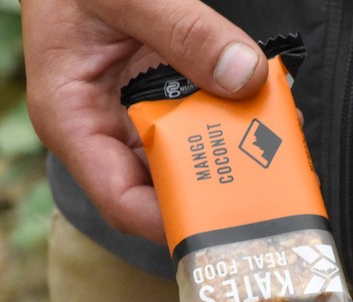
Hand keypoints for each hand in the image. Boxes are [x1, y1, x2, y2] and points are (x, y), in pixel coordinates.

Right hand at [21, 0, 266, 239]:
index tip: (229, 222)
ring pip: (188, 155)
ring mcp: (129, 113)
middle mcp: (100, 128)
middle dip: (218, 188)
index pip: (121, 201)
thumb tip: (243, 76)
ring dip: (233, 152)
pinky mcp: (154, 92)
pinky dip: (231, 116)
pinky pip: (198, 118)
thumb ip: (183, 29)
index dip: (175, 222)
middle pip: (162, 187)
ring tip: (281, 146)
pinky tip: (268, 110)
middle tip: (274, 189)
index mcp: (71, 119)